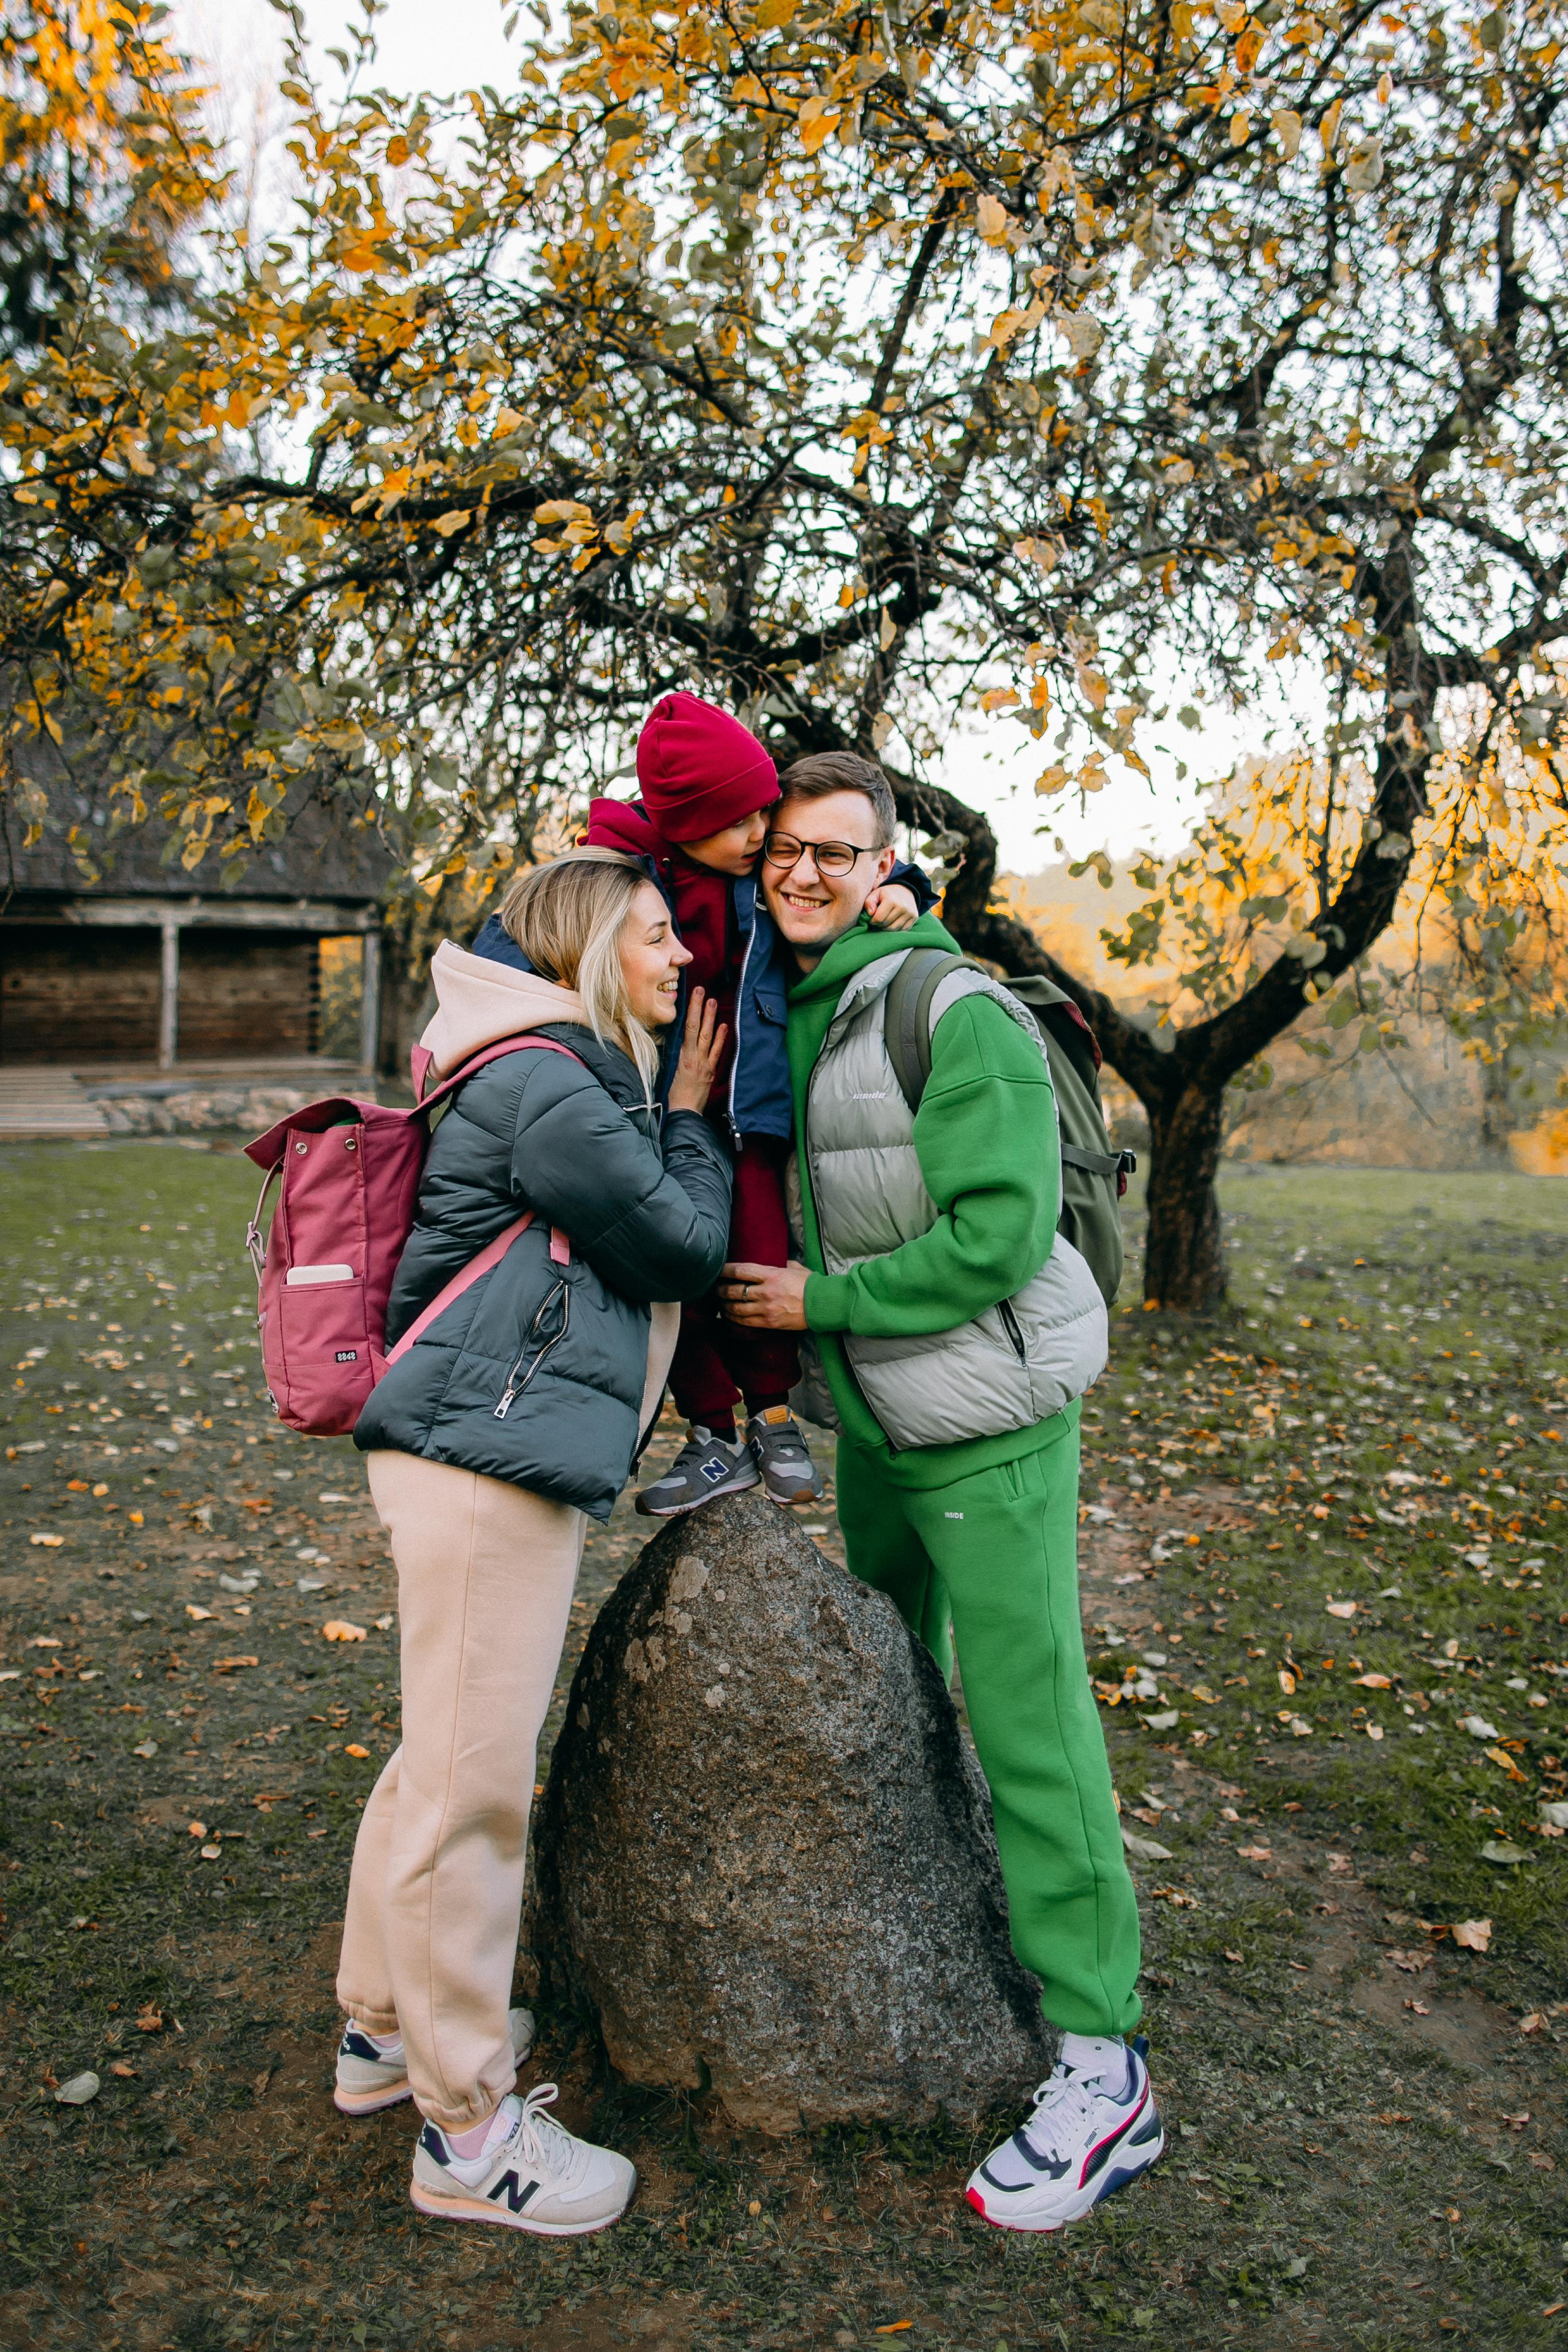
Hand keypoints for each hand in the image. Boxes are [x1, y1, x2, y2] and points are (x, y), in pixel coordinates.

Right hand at [667, 987, 726, 1116]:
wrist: (685, 1113)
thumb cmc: (673, 1095)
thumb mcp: (669, 1072)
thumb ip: (673, 1054)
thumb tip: (673, 1039)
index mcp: (683, 1057)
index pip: (687, 1028)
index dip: (692, 1010)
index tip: (694, 994)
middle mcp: (695, 1058)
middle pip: (698, 1028)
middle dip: (700, 1008)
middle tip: (703, 991)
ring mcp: (705, 1064)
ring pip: (709, 1037)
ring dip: (712, 1019)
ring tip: (713, 1002)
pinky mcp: (711, 1071)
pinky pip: (717, 1052)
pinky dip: (722, 1039)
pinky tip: (724, 1027)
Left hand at [718, 1259, 809, 1329]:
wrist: (823, 1305)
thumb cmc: (811, 1285)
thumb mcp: (795, 1268)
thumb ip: (781, 1264)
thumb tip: (773, 1261)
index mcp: (771, 1274)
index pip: (741, 1271)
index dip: (725, 1270)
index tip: (717, 1270)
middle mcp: (766, 1291)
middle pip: (734, 1291)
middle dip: (720, 1290)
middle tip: (714, 1289)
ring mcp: (766, 1309)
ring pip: (736, 1308)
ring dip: (724, 1306)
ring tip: (719, 1303)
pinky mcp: (769, 1323)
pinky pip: (745, 1322)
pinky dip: (733, 1318)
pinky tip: (729, 1315)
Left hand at [866, 881, 918, 930]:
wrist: (905, 889)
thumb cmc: (887, 893)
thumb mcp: (876, 893)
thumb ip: (869, 902)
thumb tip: (870, 914)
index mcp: (891, 900)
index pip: (879, 918)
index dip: (873, 921)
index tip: (872, 918)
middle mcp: (902, 906)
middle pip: (886, 924)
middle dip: (879, 924)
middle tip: (878, 920)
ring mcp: (910, 912)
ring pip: (894, 929)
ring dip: (887, 928)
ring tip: (884, 921)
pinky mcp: (915, 917)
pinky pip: (902, 929)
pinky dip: (896, 928)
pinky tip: (893, 922)